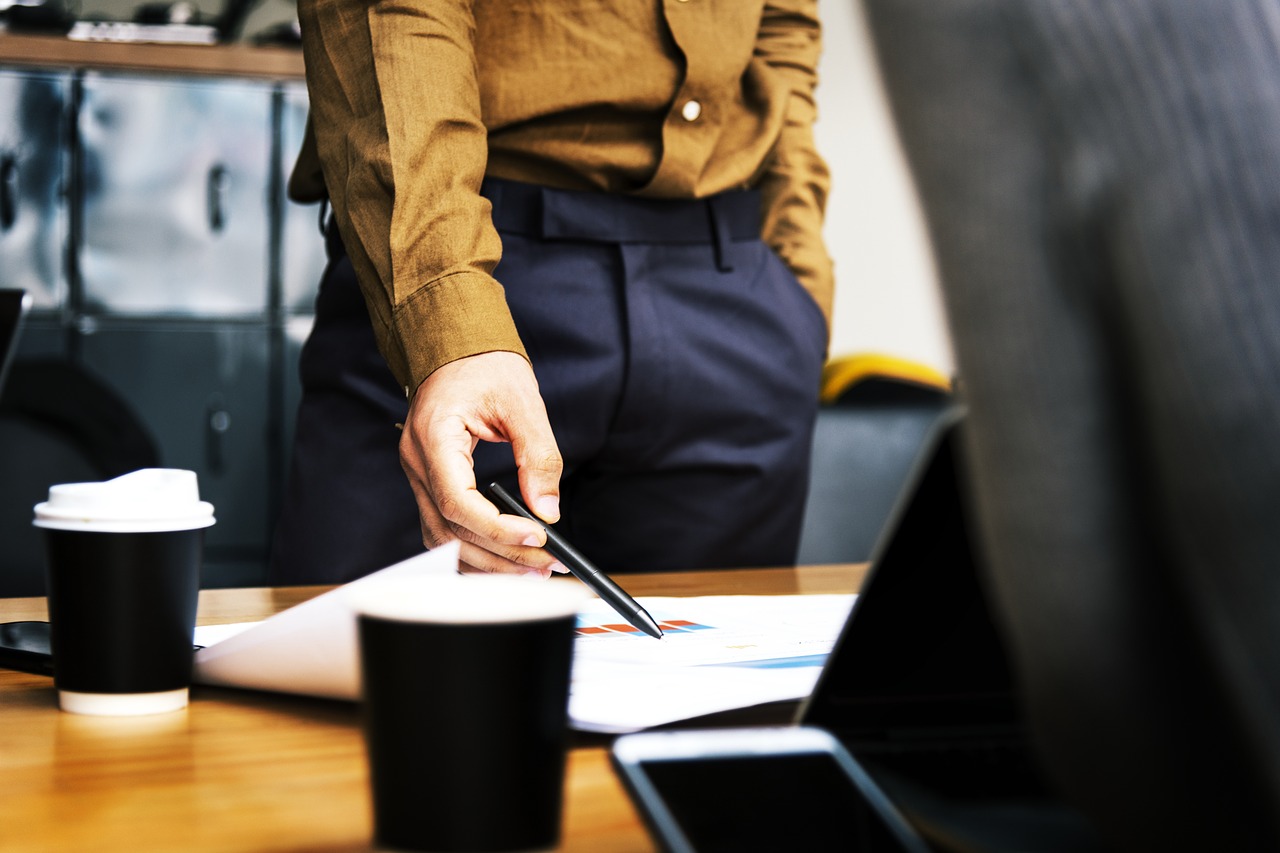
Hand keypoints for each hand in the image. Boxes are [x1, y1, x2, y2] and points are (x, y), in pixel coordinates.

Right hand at [399, 351, 566, 576]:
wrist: (456, 347)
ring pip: (442, 538)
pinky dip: (472, 549)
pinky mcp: (429, 482)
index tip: (536, 538)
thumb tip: (547, 510)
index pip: (458, 501)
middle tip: (546, 565)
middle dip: (501, 554)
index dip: (497, 528)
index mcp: (434, 437)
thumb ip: (537, 455)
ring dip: (486, 561)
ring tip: (531, 570)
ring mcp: (418, 475)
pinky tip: (503, 558)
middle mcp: (417, 462)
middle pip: (450, 529)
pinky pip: (443, 528)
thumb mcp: (522, 402)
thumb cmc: (484, 365)